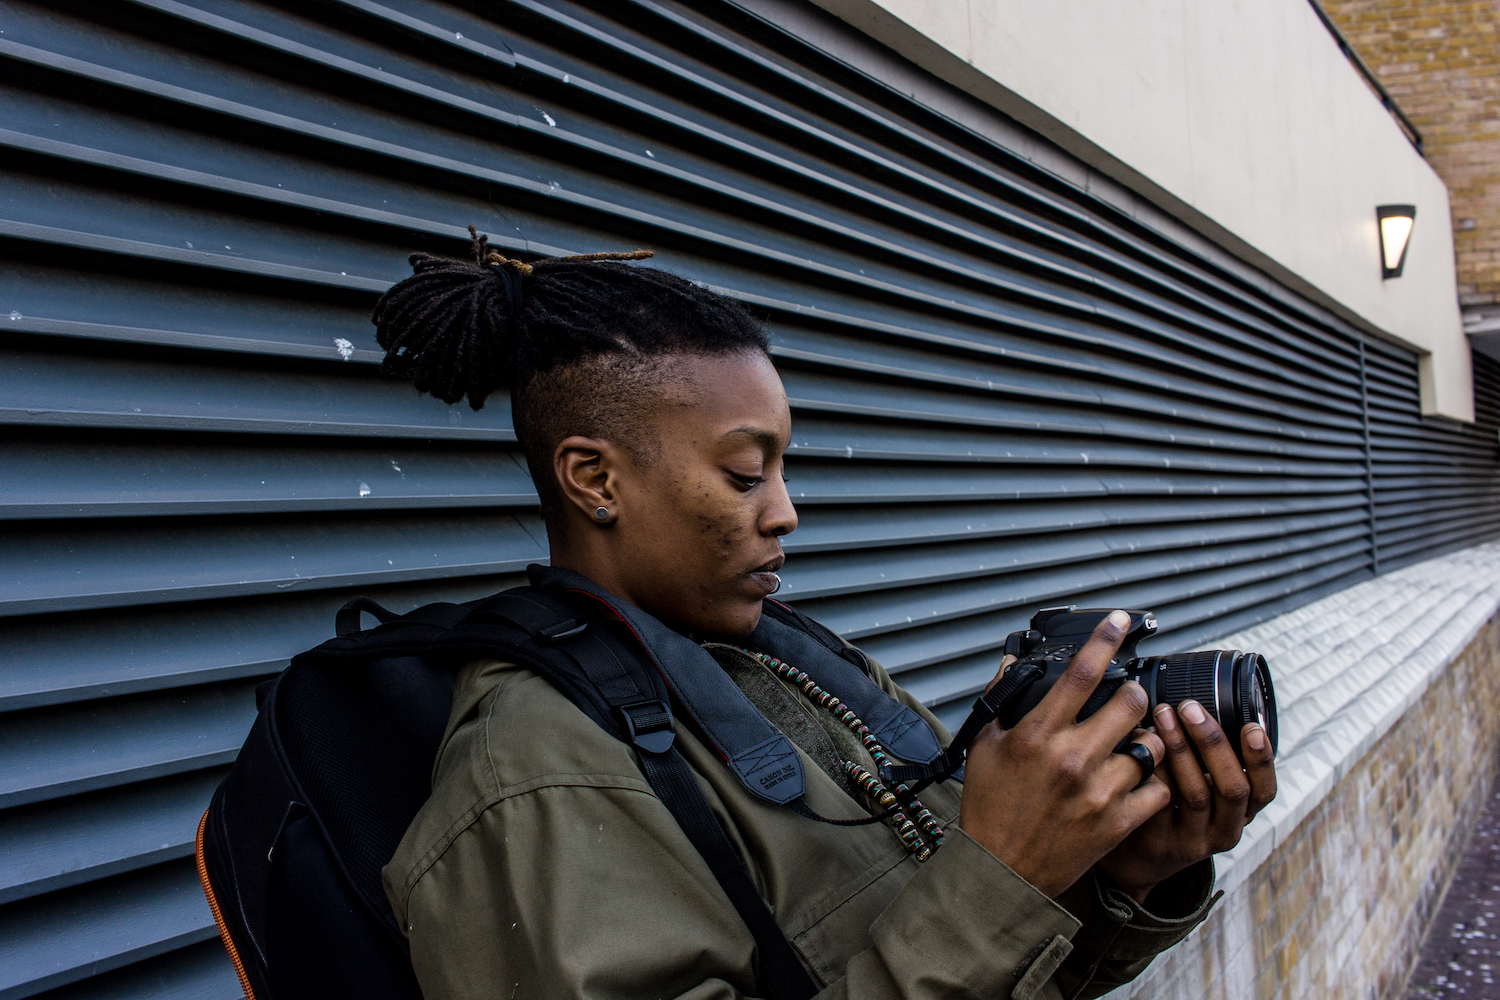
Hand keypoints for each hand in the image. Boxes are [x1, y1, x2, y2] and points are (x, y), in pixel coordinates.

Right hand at [958, 611, 1169, 897]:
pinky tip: (1139, 780)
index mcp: (1037, 735)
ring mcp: (1099, 792)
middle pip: (1130, 703)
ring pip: (1151, 746)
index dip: (1105, 640)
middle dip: (1134, 694)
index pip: (1081, 673)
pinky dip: (1154, 781)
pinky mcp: (1118, 822)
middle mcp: (1072, 758)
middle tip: (1129, 699)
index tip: (1119, 621)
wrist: (1001, 871)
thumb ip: (1002, 701)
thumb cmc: (990, 808)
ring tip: (1133, 744)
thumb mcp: (983, 747)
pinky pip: (1159, 789)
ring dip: (1146, 740)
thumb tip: (1012, 662)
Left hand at [1096, 701, 1277, 902]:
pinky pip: (1158, 803)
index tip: (1251, 727)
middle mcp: (1224, 830)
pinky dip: (1153, 770)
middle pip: (1231, 789)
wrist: (1139, 857)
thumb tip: (1206, 702)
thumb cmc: (1176, 809)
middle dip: (1212, 743)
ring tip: (1163, 715)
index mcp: (1242, 814)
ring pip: (1195, 794)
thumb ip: (1213, 760)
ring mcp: (1192, 841)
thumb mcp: (1206, 790)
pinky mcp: (1159, 843)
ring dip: (1180, 749)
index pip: (1264, 790)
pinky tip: (1141, 744)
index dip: (1261, 759)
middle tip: (1190, 708)